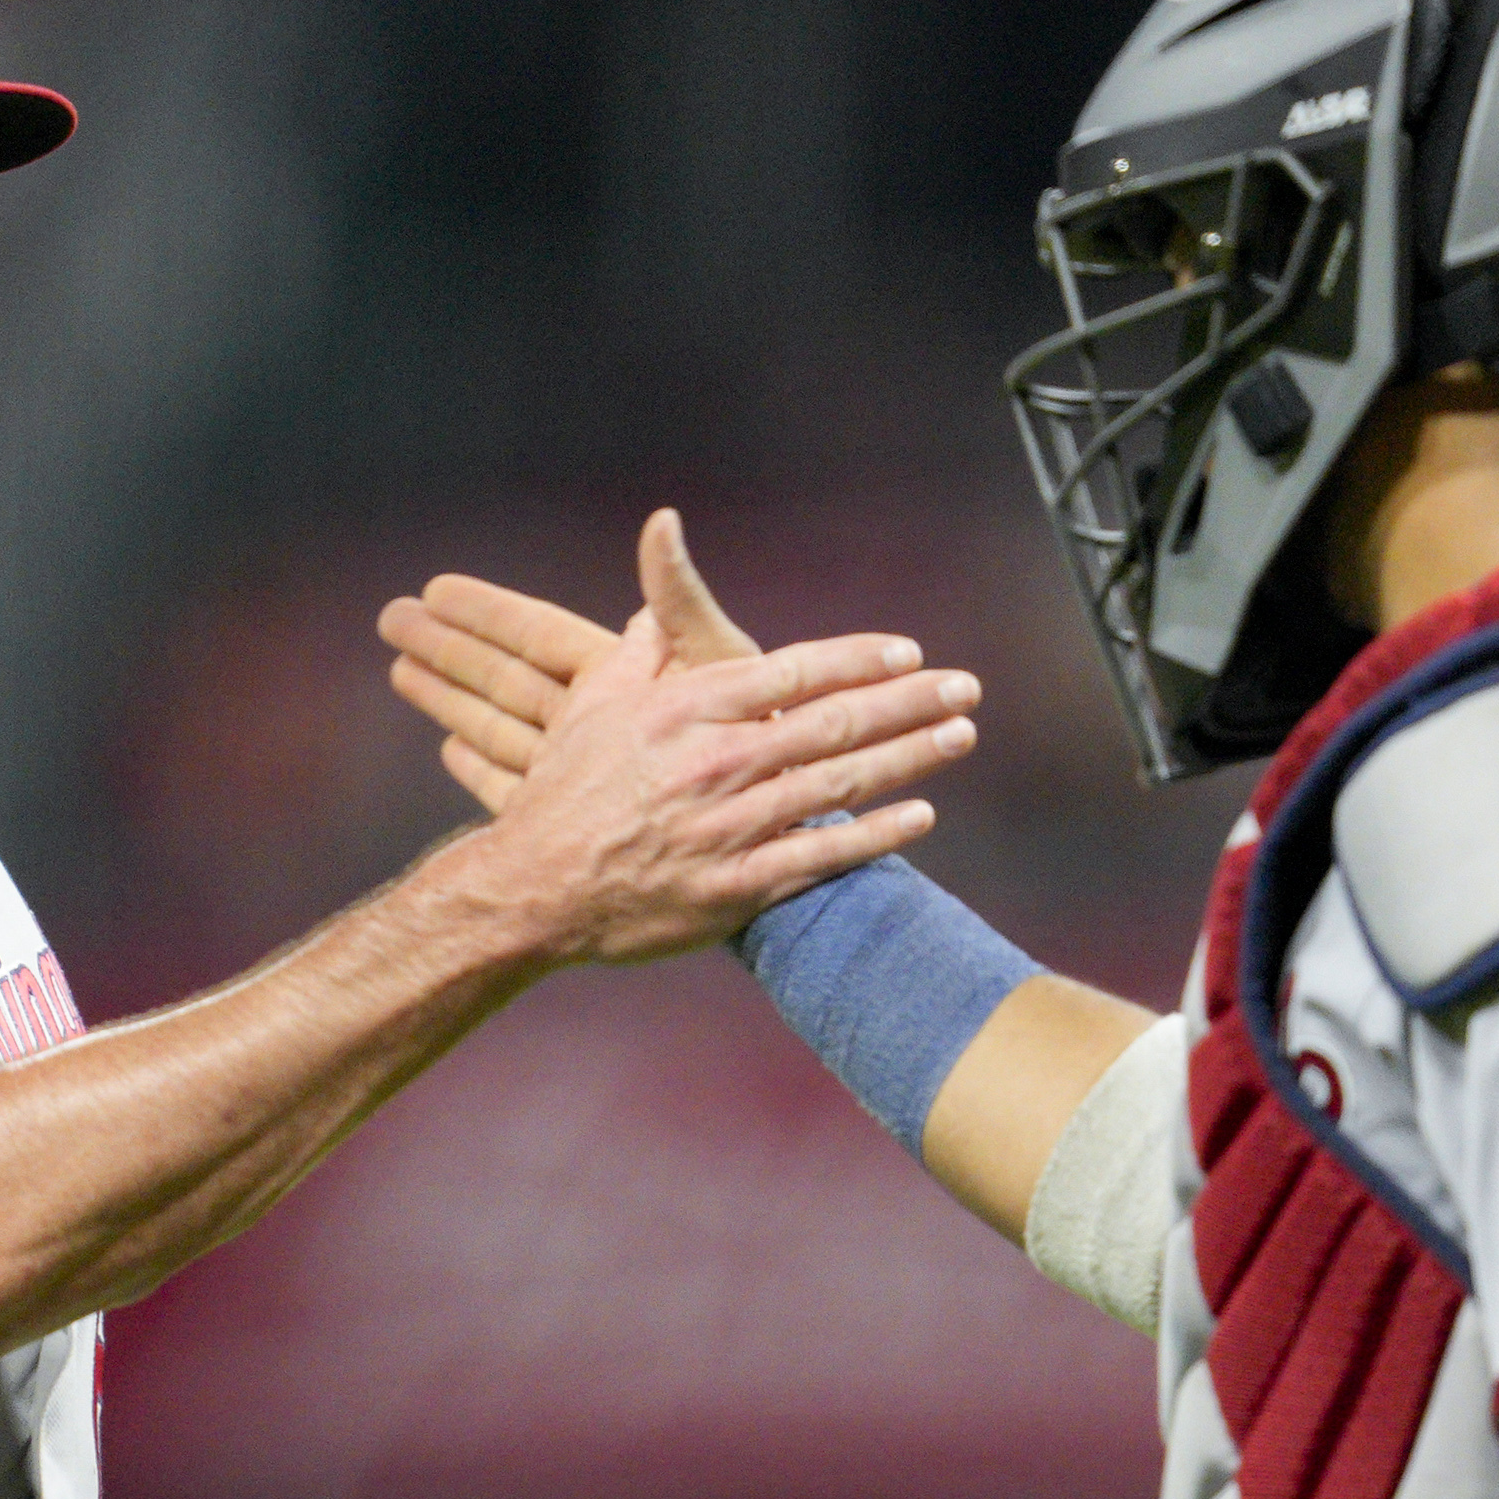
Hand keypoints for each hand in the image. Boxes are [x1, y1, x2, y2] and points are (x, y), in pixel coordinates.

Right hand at [381, 507, 759, 812]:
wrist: (760, 842)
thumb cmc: (760, 746)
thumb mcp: (716, 660)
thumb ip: (679, 603)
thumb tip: (662, 523)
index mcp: (627, 680)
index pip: (539, 633)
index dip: (488, 610)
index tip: (435, 586)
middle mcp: (602, 722)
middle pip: (508, 676)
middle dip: (450, 647)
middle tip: (388, 619)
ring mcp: (589, 773)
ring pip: (505, 727)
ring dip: (452, 699)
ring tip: (397, 673)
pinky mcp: (588, 816)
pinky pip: (521, 789)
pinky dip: (483, 772)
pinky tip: (448, 751)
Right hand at [423, 575, 979, 966]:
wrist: (532, 889)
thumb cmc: (562, 794)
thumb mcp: (590, 706)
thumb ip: (638, 652)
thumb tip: (659, 609)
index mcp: (688, 710)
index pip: (793, 671)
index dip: (859, 658)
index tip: (907, 650)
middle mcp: (719, 762)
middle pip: (835, 721)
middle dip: (910, 700)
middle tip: (966, 687)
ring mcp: (732, 827)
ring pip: (840, 784)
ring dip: (911, 757)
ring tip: (960, 736)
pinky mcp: (736, 887)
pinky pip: (821, 857)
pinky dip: (875, 836)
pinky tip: (921, 816)